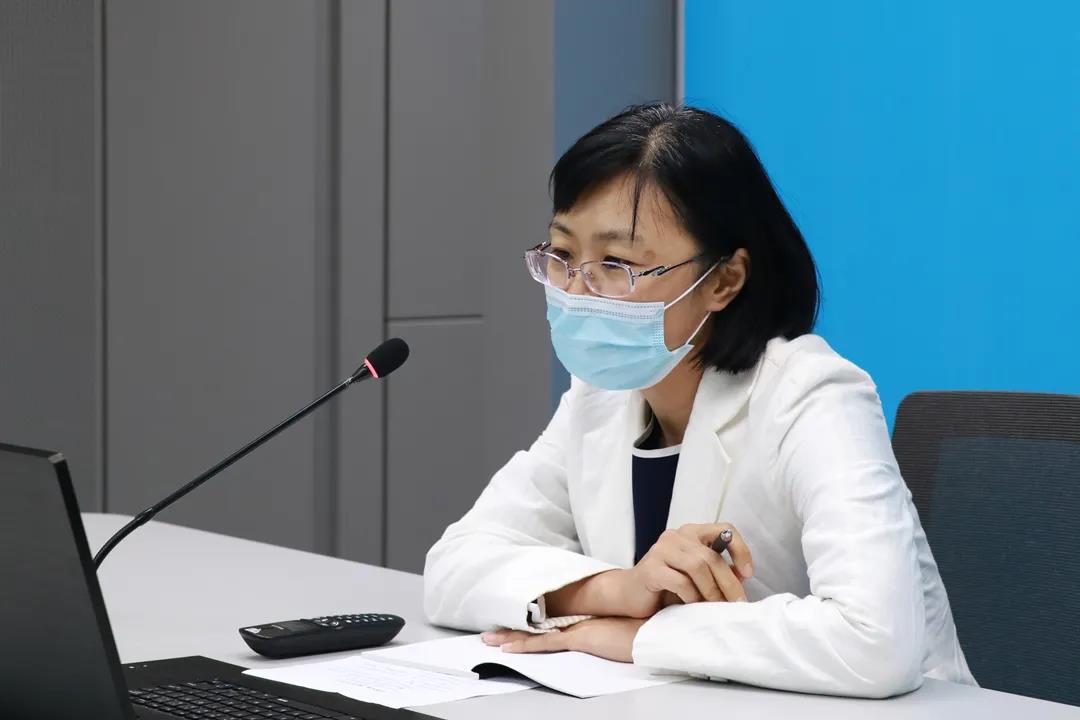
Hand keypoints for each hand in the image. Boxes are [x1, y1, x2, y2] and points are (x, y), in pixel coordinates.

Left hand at [481, 618, 646, 662]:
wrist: (657, 627)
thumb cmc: (648, 629)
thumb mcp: (625, 630)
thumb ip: (613, 629)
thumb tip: (612, 631)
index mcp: (588, 620)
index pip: (553, 622)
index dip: (533, 623)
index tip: (518, 622)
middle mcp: (578, 621)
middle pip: (539, 626)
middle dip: (513, 629)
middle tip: (492, 631)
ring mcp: (577, 628)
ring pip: (535, 634)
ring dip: (510, 637)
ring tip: (489, 639)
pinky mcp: (579, 638)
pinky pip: (545, 643)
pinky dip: (526, 646)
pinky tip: (509, 649)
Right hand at [626, 523, 752, 612]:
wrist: (630, 595)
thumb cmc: (666, 587)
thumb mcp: (697, 577)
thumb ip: (717, 572)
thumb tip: (742, 577)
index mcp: (691, 533)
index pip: (724, 529)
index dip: (741, 550)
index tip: (748, 574)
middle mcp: (676, 536)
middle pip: (712, 556)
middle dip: (729, 582)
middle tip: (737, 603)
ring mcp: (662, 550)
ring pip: (698, 566)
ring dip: (712, 591)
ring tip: (716, 608)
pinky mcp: (651, 568)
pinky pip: (680, 582)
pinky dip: (692, 596)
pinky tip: (693, 606)